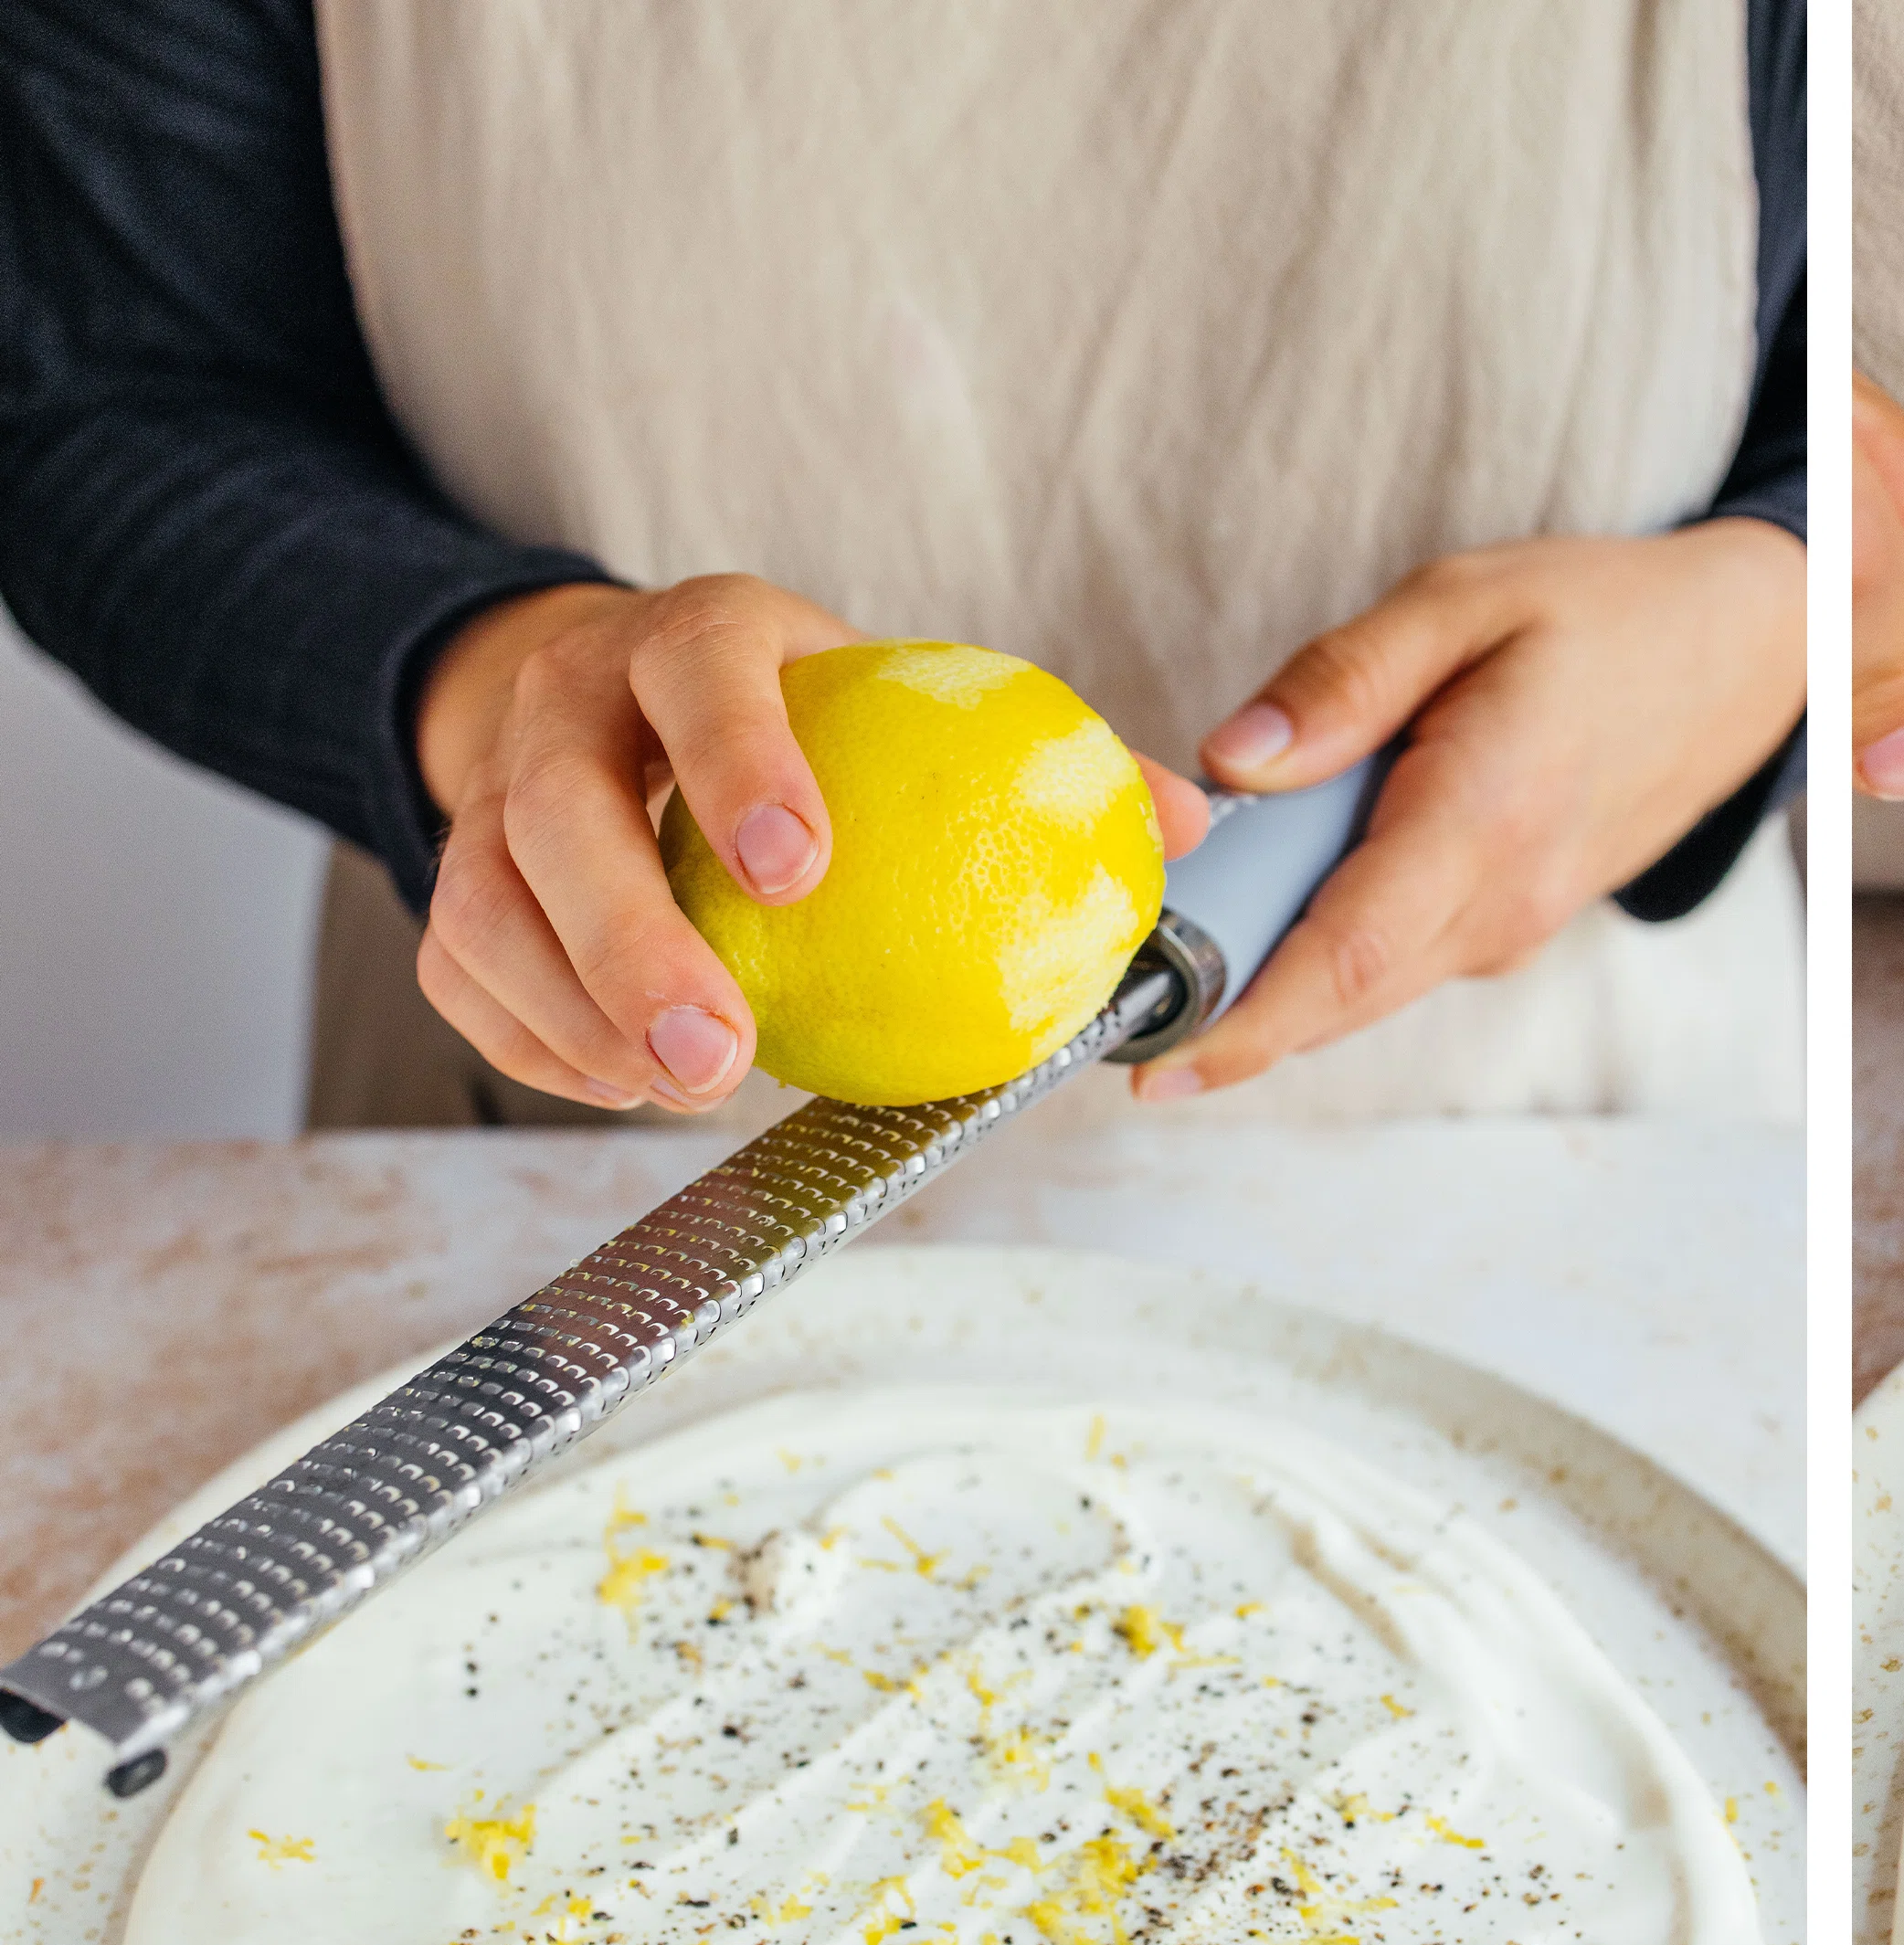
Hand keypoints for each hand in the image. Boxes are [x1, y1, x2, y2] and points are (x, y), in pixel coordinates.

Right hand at [411, 574, 1209, 1110]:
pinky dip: (529, 1042)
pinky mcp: (458, 874)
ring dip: (573, 1013)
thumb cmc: (811, 716)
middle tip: (721, 1051)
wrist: (630, 693)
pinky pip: (460, 967)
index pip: (704, 677)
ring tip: (676, 1092)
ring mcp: (493, 789)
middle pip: (556, 810)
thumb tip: (1186, 825)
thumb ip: (1044, 760)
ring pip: (483, 901)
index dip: (740, 764)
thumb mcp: (910, 702)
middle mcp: (575, 698)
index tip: (802, 870)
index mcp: (699, 636)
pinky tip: (623, 1089)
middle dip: (629, 938)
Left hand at [1137, 518, 1804, 1100]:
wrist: (1736, 660)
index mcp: (1485, 814)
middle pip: (1337, 997)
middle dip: (1222, 1018)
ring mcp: (1513, 927)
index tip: (1151, 1067)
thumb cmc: (1599, 618)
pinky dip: (1324, 941)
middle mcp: (1504, 900)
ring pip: (1362, 983)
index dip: (1241, 1025)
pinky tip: (1287, 884)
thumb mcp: (1461, 602)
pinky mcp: (1511, 929)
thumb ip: (1342, 682)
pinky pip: (1393, 956)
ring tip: (1191, 923)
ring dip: (1269, 972)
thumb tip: (1229, 763)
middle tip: (1117, 1012)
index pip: (1344, 955)